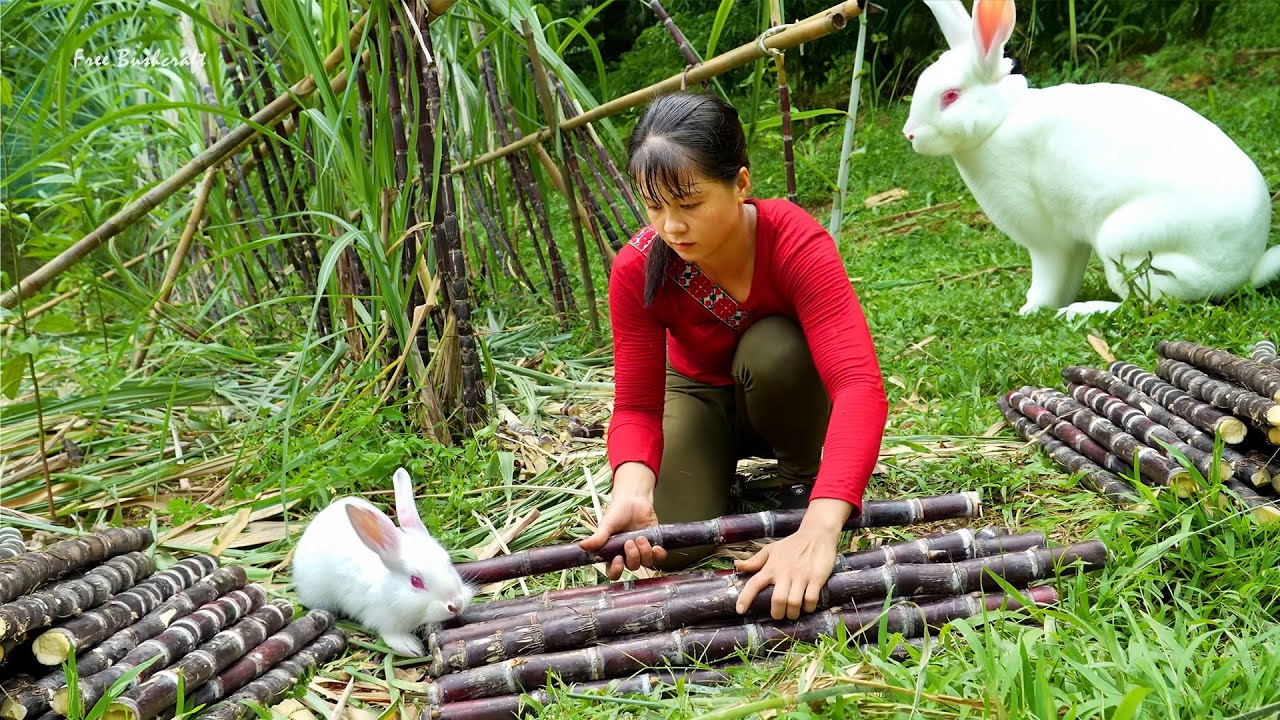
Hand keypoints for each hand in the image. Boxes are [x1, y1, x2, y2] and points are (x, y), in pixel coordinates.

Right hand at [578, 463, 668, 579]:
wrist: (634, 500)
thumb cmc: (618, 511)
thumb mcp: (606, 524)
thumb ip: (598, 537)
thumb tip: (583, 546)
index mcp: (613, 553)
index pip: (614, 572)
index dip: (617, 570)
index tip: (618, 558)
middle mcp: (627, 554)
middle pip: (632, 567)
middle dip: (632, 556)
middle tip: (629, 542)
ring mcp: (641, 551)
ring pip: (646, 563)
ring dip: (644, 552)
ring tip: (641, 537)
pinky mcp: (653, 544)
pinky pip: (658, 557)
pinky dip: (658, 554)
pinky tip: (656, 547)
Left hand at [733, 498, 852, 619]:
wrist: (817, 534)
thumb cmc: (791, 544)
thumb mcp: (771, 550)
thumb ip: (754, 561)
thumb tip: (736, 565)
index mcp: (771, 567)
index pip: (754, 584)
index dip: (745, 598)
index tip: (739, 610)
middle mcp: (784, 573)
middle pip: (778, 600)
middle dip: (777, 613)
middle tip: (779, 615)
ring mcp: (801, 576)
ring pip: (794, 603)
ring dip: (792, 613)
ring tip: (792, 613)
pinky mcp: (816, 578)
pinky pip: (811, 599)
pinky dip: (808, 608)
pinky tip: (807, 607)